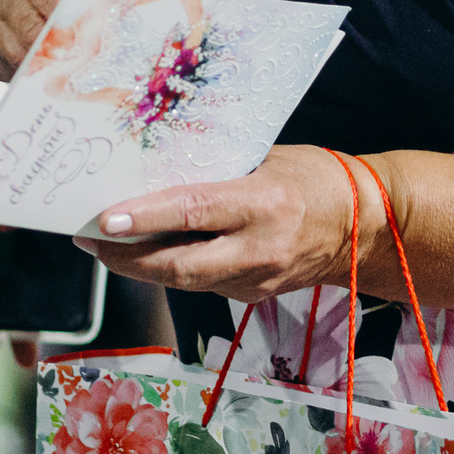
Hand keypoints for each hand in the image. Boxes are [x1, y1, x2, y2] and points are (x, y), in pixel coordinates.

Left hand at [73, 145, 369, 305]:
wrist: (363, 227)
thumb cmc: (315, 178)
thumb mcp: (268, 158)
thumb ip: (218, 167)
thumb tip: (160, 167)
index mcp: (263, 204)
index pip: (193, 213)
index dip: (145, 218)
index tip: (104, 219)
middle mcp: (258, 248)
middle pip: (179, 266)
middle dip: (126, 258)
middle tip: (90, 241)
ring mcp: (256, 279)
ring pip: (186, 281)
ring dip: (142, 266)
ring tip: (107, 245)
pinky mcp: (253, 295)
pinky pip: (203, 283)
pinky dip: (172, 269)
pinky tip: (151, 254)